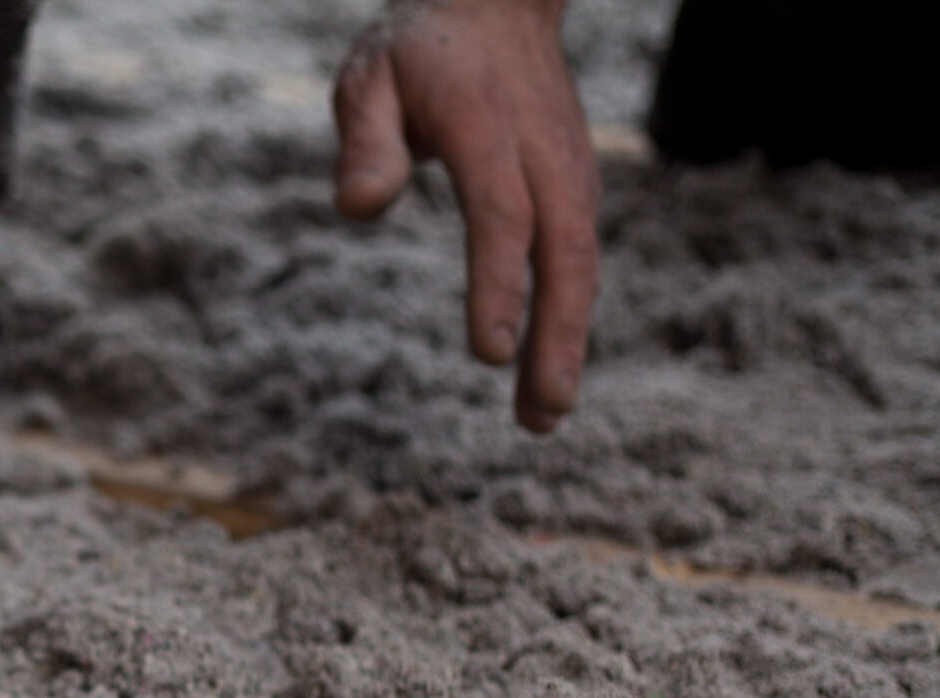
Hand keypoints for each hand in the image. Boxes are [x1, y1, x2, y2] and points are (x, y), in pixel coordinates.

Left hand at [334, 0, 600, 432]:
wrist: (496, 4)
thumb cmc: (418, 51)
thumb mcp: (370, 75)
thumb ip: (364, 139)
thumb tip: (359, 207)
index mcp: (489, 128)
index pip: (501, 215)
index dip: (499, 285)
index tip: (489, 352)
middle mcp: (544, 153)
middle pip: (563, 252)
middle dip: (555, 336)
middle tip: (543, 412)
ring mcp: (570, 170)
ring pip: (580, 263)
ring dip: (567, 341)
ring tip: (544, 416)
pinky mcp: (575, 188)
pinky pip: (577, 259)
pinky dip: (568, 316)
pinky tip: (547, 373)